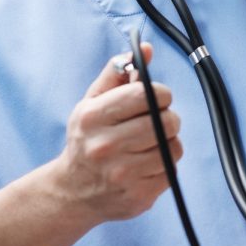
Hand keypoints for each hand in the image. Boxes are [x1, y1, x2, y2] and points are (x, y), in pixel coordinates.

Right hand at [59, 44, 182, 224]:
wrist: (72, 191)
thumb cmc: (87, 138)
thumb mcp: (92, 101)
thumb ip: (117, 73)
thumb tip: (145, 49)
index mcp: (93, 117)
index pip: (145, 95)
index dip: (160, 93)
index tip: (157, 97)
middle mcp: (105, 146)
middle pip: (166, 121)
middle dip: (167, 116)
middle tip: (156, 119)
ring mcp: (122, 175)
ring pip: (173, 146)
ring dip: (168, 141)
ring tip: (150, 142)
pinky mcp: (138, 196)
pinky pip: (172, 171)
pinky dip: (165, 164)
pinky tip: (147, 163)